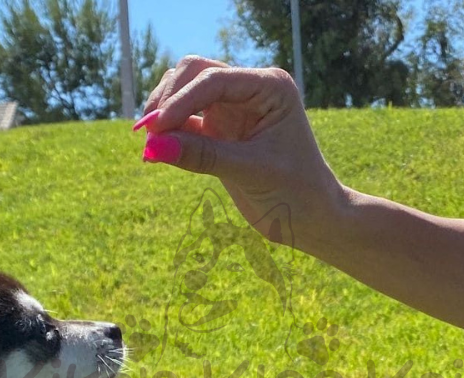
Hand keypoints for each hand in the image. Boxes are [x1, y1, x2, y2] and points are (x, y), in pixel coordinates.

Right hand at [137, 58, 346, 243]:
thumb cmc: (296, 194)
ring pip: (184, 89)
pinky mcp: (219, 127)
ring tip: (150, 145)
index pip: (215, 81)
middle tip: (148, 135)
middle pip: (194, 73)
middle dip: (168, 100)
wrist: (314, 219)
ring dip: (164, 111)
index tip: (156, 128)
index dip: (181, 102)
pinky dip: (168, 130)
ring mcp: (234, 106)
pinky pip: (185, 118)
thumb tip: (152, 147)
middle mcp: (251, 88)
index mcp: (270, 86)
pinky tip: (154, 151)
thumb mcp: (250, 173)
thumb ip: (203, 157)